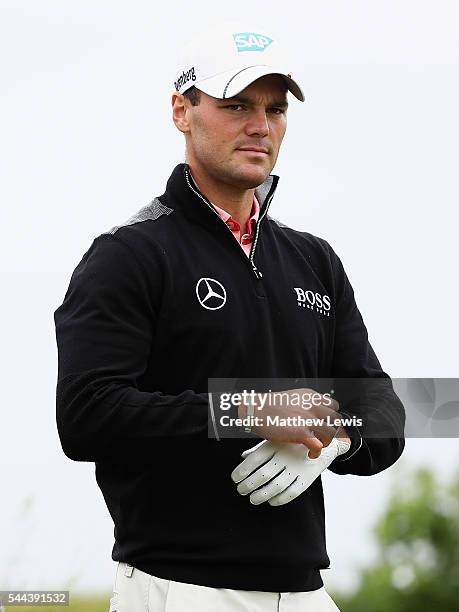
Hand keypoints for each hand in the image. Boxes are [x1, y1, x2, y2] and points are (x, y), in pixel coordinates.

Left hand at [230, 437, 350, 505]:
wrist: (323, 442)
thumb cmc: (292, 442)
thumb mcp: (275, 440)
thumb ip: (259, 449)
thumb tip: (242, 458)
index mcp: (276, 443)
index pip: (255, 459)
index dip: (242, 470)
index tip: (235, 478)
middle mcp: (286, 455)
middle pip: (263, 474)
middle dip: (248, 485)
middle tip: (241, 490)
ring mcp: (298, 467)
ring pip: (276, 486)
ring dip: (261, 495)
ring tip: (253, 499)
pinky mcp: (307, 478)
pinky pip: (291, 493)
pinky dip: (279, 500)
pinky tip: (271, 501)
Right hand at [239, 387, 347, 457]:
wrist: (255, 410)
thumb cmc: (268, 406)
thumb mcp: (291, 397)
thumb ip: (303, 404)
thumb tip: (309, 415)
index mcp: (310, 396)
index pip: (333, 405)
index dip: (331, 417)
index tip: (327, 424)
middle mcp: (312, 406)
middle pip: (336, 419)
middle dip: (333, 430)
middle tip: (325, 437)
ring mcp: (308, 419)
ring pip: (331, 433)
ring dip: (327, 442)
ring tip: (318, 446)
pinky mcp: (301, 433)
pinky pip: (319, 446)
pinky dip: (317, 452)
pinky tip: (311, 454)